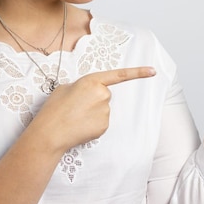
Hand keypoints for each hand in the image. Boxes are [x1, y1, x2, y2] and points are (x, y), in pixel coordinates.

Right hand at [33, 66, 155, 150]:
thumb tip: (88, 92)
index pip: (119, 75)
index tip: (153, 71)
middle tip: (75, 106)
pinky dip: (93, 124)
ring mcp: (105, 111)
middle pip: (105, 94)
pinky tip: (80, 125)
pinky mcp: (104, 126)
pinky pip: (101, 121)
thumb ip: (82, 86)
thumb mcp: (65, 88)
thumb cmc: (54, 109)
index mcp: (92, 81)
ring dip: (92, 112)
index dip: (138, 72)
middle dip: (93, 99)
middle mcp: (103, 94)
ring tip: (75, 116)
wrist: (50, 132)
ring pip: (103, 109)